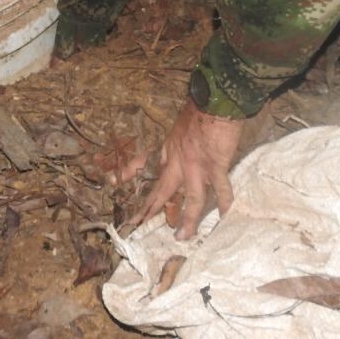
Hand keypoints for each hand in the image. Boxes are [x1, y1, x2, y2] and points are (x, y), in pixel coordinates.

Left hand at [128, 101, 243, 239]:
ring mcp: (197, 166)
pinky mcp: (215, 167)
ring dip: (188, 220)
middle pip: (163, 189)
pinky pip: (221, 191)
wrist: (215, 101)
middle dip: (151, 208)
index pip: (144, 162)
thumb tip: (187, 141)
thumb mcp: (182, 122)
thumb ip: (182, 137)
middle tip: (139, 224)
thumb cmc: (200, 107)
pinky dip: (225, 205)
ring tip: (183, 237)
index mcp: (169, 148)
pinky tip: (225, 219)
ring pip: (191, 200)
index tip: (114, 182)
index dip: (129, 172)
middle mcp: (178, 160)